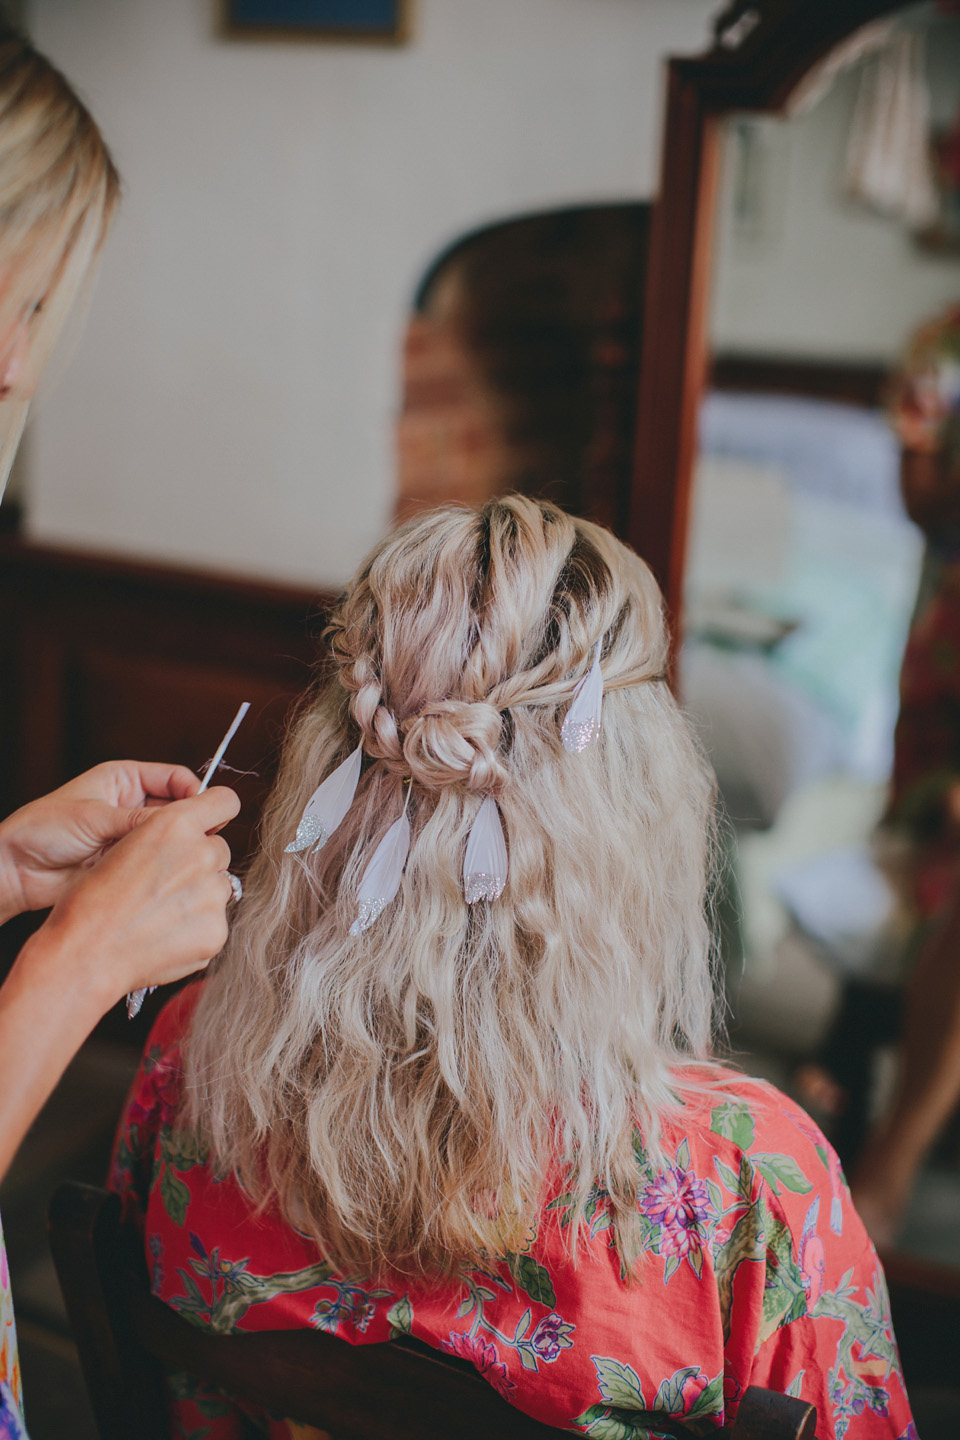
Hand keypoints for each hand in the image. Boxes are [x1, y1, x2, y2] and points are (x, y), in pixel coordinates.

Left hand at [0, 761, 203, 921]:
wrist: (15, 871)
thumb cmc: (42, 830)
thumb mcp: (96, 817)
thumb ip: (142, 820)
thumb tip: (185, 822)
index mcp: (124, 780)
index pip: (175, 779)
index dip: (195, 793)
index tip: (207, 812)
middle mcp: (132, 806)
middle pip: (179, 810)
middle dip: (191, 823)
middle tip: (202, 839)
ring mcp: (131, 836)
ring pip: (172, 839)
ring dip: (179, 848)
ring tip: (184, 859)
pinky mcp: (128, 863)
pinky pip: (157, 863)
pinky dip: (165, 868)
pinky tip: (169, 875)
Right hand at [21, 785, 241, 1014]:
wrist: (84, 954)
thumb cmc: (91, 901)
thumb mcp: (124, 846)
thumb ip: (166, 837)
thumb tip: (190, 839)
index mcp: (174, 824)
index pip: (224, 801)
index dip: (217, 812)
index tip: (211, 823)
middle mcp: (200, 853)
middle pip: (219, 850)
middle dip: (200, 863)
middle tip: (165, 885)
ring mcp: (212, 894)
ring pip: (219, 888)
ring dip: (199, 897)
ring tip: (159, 915)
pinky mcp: (217, 930)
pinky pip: (215, 923)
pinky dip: (197, 930)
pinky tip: (164, 937)